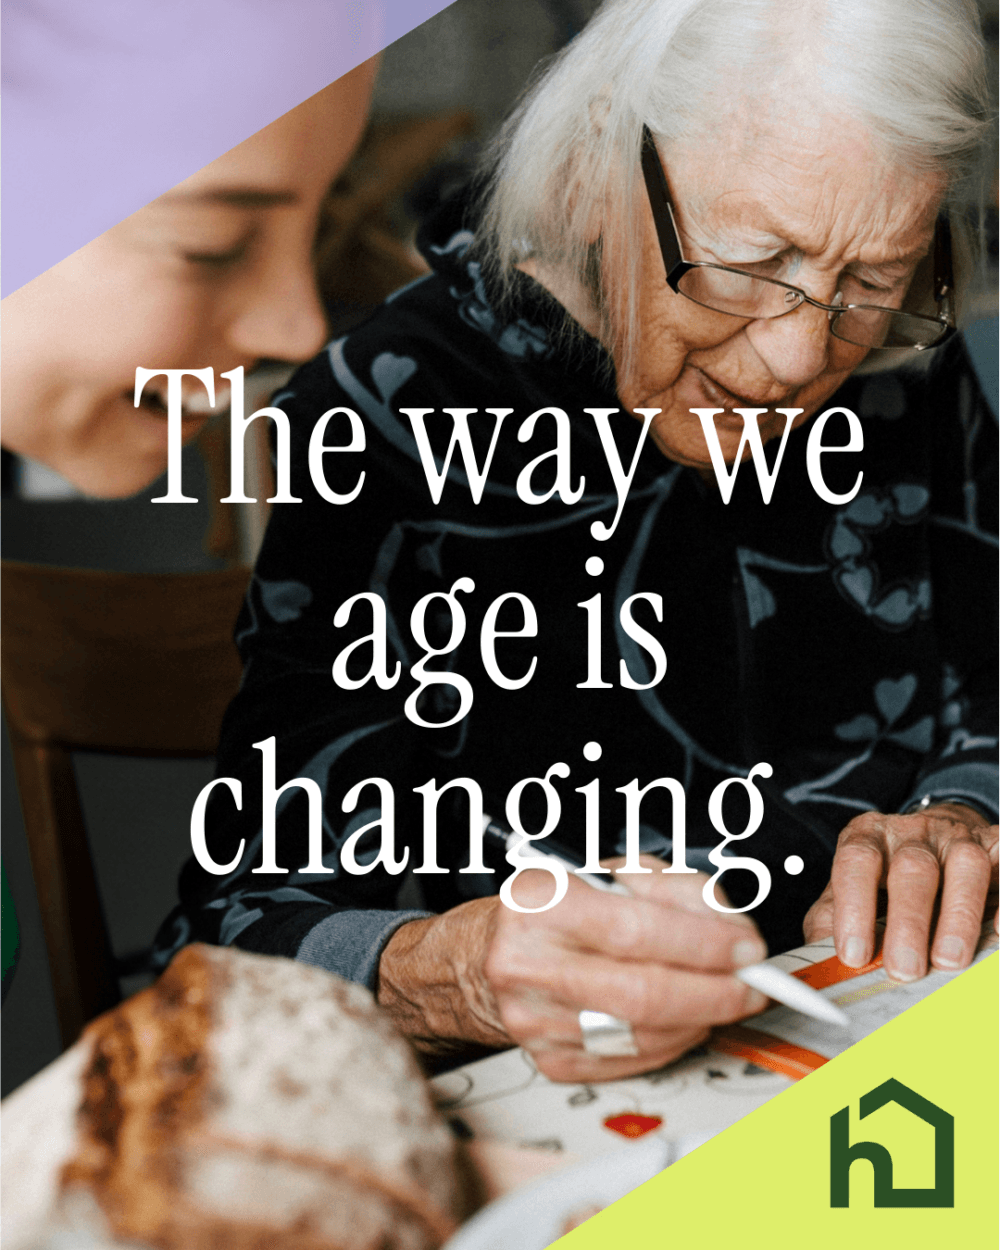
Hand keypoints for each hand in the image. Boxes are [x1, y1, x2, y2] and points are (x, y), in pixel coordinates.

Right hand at [377, 858, 768, 1082]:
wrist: (479, 959)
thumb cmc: (548, 910)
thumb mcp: (604, 872)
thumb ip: (672, 888)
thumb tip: (729, 925)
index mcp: (541, 903)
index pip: (636, 929)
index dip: (703, 942)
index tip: (746, 947)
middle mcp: (529, 963)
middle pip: (642, 992)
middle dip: (714, 991)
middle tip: (751, 985)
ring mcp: (535, 1019)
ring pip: (642, 1033)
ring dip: (700, 1019)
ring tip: (720, 997)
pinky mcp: (548, 1060)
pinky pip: (630, 1061)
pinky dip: (671, 1042)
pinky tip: (683, 1019)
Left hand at [803, 804, 997, 980]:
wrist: (933, 833)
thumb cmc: (884, 875)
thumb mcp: (848, 889)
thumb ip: (831, 919)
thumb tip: (820, 961)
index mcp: (868, 837)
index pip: (856, 861)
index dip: (853, 907)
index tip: (854, 955)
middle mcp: (913, 832)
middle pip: (912, 868)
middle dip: (909, 922)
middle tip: (905, 970)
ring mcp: (958, 837)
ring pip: (965, 865)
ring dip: (959, 915)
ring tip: (949, 961)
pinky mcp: (994, 844)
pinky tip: (999, 931)